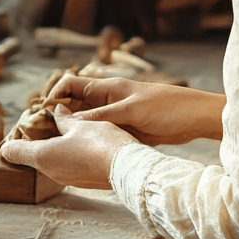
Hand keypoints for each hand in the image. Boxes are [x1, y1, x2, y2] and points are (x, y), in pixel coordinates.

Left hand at [0, 105, 136, 188]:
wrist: (128, 168)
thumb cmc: (101, 143)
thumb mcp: (81, 124)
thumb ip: (64, 119)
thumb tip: (57, 111)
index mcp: (43, 155)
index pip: (11, 151)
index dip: (12, 138)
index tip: (23, 127)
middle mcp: (50, 171)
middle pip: (31, 156)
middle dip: (37, 140)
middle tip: (49, 122)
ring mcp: (66, 179)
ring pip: (50, 161)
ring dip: (55, 147)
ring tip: (70, 130)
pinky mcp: (81, 182)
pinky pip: (67, 167)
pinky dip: (69, 156)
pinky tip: (85, 144)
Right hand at [50, 76, 225, 144]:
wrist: (196, 118)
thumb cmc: (167, 108)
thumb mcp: (130, 111)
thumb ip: (100, 116)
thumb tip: (68, 120)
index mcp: (107, 87)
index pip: (69, 84)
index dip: (53, 96)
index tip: (42, 114)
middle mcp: (108, 100)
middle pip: (74, 105)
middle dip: (58, 117)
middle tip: (42, 136)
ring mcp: (117, 115)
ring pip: (87, 122)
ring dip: (74, 131)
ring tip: (57, 148)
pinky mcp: (126, 129)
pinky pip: (102, 134)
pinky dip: (92, 140)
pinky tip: (82, 154)